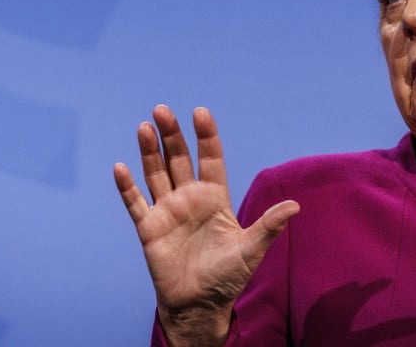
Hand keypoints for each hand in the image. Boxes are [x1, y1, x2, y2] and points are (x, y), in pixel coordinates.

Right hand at [114, 105, 299, 345]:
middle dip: (171, 135)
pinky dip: (127, 186)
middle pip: (178, 159)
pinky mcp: (149, 227)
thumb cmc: (227, 276)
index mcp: (215, 197)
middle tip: (162, 110)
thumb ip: (268, 226)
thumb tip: (295, 206)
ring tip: (144, 128)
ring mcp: (167, 210)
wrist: (199, 305)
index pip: (210, 159)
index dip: (206, 136)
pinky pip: (136, 203)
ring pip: (156, 173)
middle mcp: (189, 197)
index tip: (200, 112)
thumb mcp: (250, 250)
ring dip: (149, 152)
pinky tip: (120, 167)